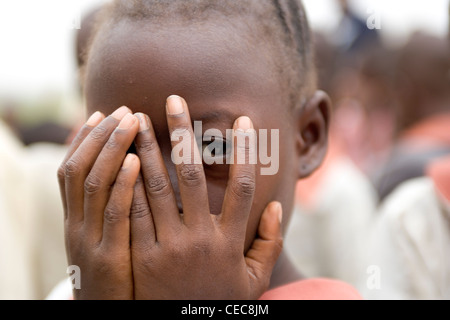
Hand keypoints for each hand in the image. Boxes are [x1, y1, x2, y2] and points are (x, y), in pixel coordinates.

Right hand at [58, 107, 140, 299]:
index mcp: (73, 221)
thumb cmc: (109, 277)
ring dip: (114, 148)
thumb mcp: (100, 241)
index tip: (102, 113)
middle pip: (80, 168)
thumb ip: (108, 211)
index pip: (71, 171)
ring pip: (95, 184)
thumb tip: (126, 177)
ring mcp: (89, 241)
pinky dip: (124, 185)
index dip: (84, 140)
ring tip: (134, 120)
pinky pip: (115, 215)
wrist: (101, 318)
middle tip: (124, 109)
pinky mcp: (109, 259)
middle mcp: (75, 226)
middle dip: (102, 136)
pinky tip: (138, 161)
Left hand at [130, 95, 282, 299]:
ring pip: (156, 187)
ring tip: (137, 120)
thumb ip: (270, 244)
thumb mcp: (253, 279)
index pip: (243, 186)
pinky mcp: (141, 255)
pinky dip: (127, 183)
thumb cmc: (220, 303)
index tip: (244, 120)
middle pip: (191, 175)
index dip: (245, 151)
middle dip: (183, 134)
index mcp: (230, 240)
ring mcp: (168, 246)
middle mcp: (200, 237)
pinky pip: (133, 212)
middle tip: (173, 101)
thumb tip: (277, 206)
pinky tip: (120, 158)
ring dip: (146, 150)